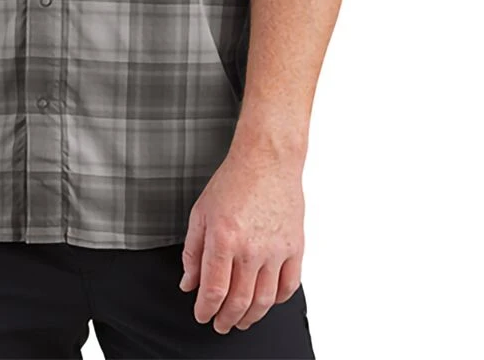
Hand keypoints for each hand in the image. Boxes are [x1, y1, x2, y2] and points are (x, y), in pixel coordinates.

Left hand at [178, 145, 304, 332]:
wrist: (267, 160)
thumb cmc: (233, 181)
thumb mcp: (200, 212)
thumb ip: (192, 251)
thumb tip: (189, 283)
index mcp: (224, 238)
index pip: (214, 290)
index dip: (206, 309)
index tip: (202, 314)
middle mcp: (251, 248)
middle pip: (239, 301)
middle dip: (226, 319)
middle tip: (220, 324)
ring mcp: (276, 250)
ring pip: (264, 300)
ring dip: (251, 317)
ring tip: (241, 320)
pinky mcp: (295, 247)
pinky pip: (289, 286)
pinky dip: (277, 300)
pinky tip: (267, 301)